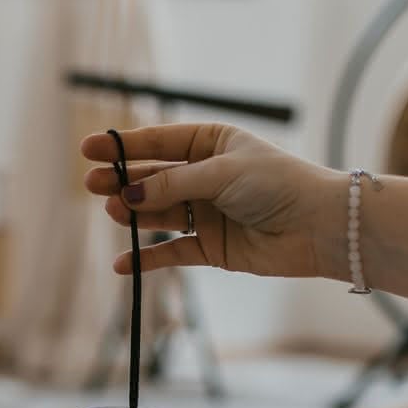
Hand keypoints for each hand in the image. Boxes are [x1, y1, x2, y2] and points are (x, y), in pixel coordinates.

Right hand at [81, 123, 339, 278]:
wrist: (318, 228)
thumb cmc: (278, 185)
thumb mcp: (221, 174)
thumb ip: (173, 185)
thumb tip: (129, 193)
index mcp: (212, 143)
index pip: (159, 143)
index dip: (124, 146)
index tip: (90, 149)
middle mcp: (206, 176)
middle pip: (153, 178)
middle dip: (122, 180)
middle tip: (91, 184)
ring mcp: (207, 213)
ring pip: (159, 213)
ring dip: (133, 213)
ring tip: (112, 211)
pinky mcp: (211, 248)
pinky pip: (171, 252)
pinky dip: (147, 258)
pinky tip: (122, 264)